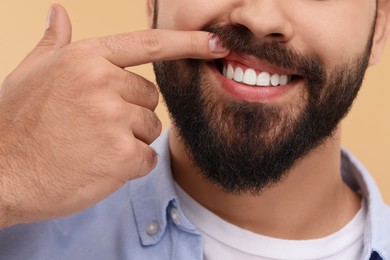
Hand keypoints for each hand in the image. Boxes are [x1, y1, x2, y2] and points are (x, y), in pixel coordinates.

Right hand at [0, 4, 227, 227]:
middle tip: (96, 127)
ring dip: (130, 140)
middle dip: (132, 113)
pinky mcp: (121, 155)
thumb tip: (58, 12)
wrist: (0, 174)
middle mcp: (102, 83)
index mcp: (85, 59)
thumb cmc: (15, 123)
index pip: (150, 43)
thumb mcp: (31, 73)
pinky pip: (147, 157)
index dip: (188, 42)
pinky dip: (130, 166)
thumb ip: (54, 42)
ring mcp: (113, 119)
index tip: (215, 42)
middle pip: (150, 98)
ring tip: (93, 146)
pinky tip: (99, 165)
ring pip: (150, 129)